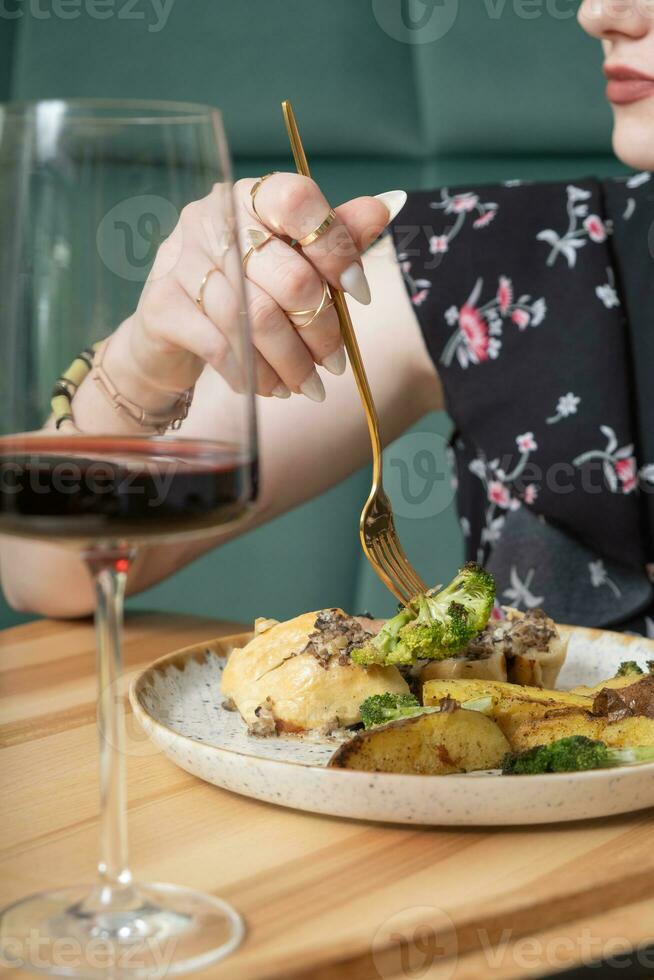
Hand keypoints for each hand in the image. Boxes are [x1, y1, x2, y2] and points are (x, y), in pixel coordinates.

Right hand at [118, 176, 405, 402]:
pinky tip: (271, 389)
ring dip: (291, 362)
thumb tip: (386, 205)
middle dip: (320, 329)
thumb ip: (335, 236)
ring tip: (309, 386)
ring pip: (256, 318)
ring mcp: (180, 260)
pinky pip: (221, 347)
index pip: (298, 201)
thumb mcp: (291, 260)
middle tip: (335, 362)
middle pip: (287, 276)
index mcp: (249, 197)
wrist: (169, 332)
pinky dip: (254, 374)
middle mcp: (211, 219)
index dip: (336, 249)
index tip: (358, 293)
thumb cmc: (242, 289)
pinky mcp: (162, 306)